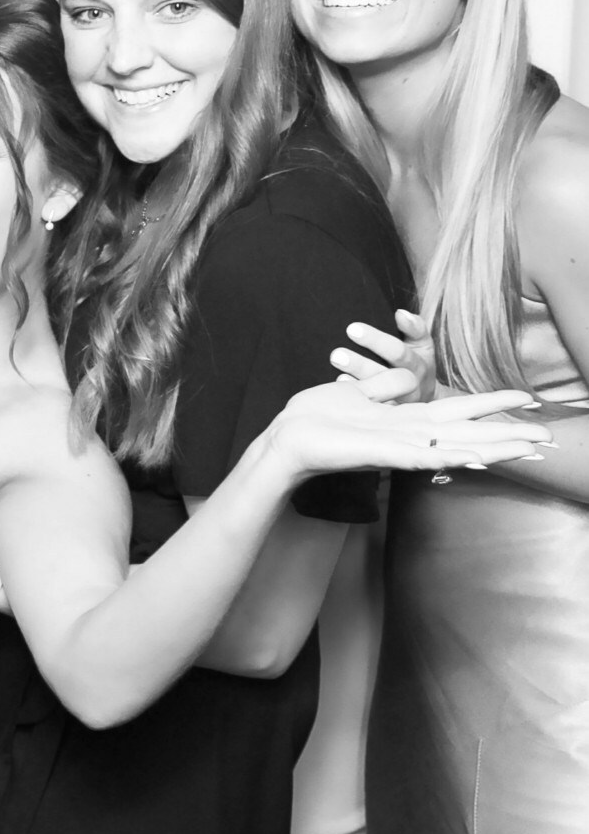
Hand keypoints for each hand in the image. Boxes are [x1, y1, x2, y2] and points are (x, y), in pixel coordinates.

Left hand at [261, 377, 549, 479]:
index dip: (490, 405)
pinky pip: (423, 455)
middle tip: (547, 437)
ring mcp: (400, 447)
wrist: (286, 439)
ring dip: (491, 448)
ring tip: (526, 448)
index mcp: (404, 420)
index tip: (526, 398)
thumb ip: (387, 385)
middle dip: (506, 434)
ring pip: (455, 446)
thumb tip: (410, 377)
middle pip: (468, 433)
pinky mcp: (383, 454)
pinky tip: (476, 456)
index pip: (457, 412)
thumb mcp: (359, 392)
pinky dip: (450, 456)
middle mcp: (409, 436)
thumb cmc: (317, 418)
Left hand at [330, 309, 439, 402]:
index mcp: (418, 364)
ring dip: (355, 383)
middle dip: (360, 365)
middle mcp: (408, 384)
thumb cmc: (417, 362)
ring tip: (336, 371)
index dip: (377, 341)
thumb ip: (415, 328)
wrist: (428, 398)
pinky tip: (340, 387)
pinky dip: (356, 400)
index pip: (398, 351)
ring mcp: (398, 401)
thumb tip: (401, 314)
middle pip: (383, 374)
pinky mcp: (388, 414)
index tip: (352, 328)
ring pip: (376, 394)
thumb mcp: (422, 345)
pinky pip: (371, 409)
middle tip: (336, 353)